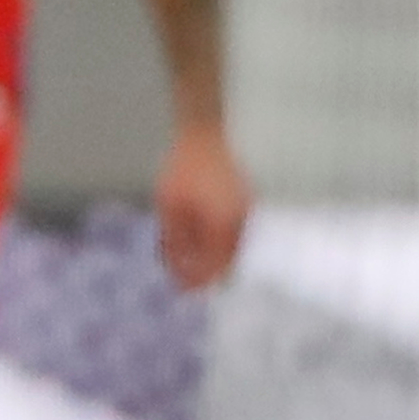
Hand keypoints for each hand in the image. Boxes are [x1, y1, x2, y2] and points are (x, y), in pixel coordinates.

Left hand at [155, 119, 251, 291]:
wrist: (208, 133)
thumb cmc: (185, 167)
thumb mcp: (170, 205)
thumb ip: (174, 239)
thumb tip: (175, 267)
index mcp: (224, 226)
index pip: (214, 268)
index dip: (195, 281)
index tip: (178, 287)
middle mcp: (242, 223)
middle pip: (228, 262)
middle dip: (204, 271)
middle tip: (181, 272)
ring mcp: (248, 213)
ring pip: (233, 248)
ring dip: (212, 256)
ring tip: (187, 254)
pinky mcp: (247, 204)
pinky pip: (236, 233)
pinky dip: (219, 242)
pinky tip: (201, 235)